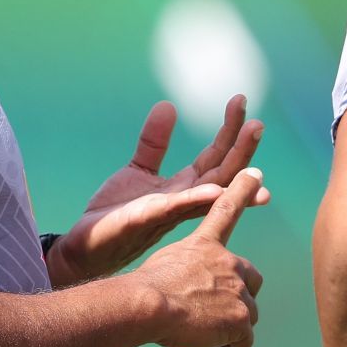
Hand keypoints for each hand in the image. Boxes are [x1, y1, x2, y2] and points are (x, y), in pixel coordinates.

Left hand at [46, 95, 267, 284]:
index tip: (240, 100)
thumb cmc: (116, 214)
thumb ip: (155, 141)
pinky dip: (196, 199)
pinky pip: (174, 210)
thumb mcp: (138, 170)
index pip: (215, 157)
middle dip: (242, 148)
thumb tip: (168, 105)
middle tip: (258, 123)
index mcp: (184, 187)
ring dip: (232, 169)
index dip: (229, 130)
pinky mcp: (144, 221)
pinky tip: (214, 190)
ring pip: (210, 191)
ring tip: (246, 147)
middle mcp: (185, 201)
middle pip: (223, 172)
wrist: (88, 246)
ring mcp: (169, 213)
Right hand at [134, 170, 265, 346]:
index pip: (227, 210)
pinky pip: (242, 343)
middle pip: (250, 282)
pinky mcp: (241, 317)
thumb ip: (186, 269)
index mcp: (206, 244)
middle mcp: (228, 261)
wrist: (147, 304)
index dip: (241, 191)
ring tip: (197, 341)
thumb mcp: (166, 266)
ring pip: (246, 317)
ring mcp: (238, 289)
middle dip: (236, 301)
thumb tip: (186, 289)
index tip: (254, 173)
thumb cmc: (144, 290)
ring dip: (225, 332)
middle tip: (209, 319)